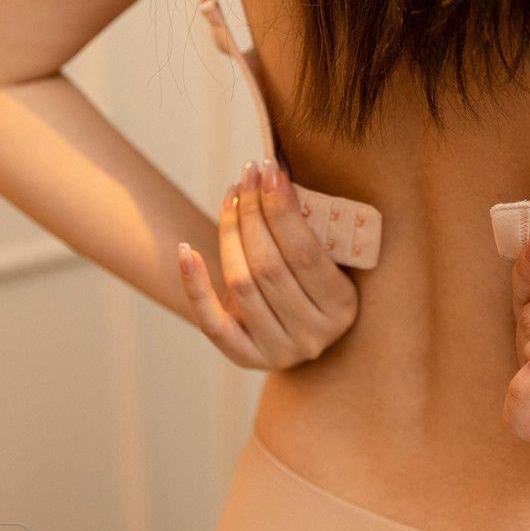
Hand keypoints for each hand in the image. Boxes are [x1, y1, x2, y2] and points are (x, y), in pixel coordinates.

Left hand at [176, 158, 358, 369]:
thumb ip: (309, 226)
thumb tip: (276, 172)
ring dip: (229, 232)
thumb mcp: (328, 260)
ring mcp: (278, 351)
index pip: (305, 253)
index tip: (270, 172)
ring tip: (231, 196)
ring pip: (241, 284)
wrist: (296, 332)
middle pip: (269, 266)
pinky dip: (195, 285)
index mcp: (342, 307)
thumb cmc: (312, 282)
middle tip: (247, 176)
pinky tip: (187, 250)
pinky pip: (212, 322)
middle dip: (253, 214)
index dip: (283, 210)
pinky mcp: (244, 358)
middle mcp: (313, 335)